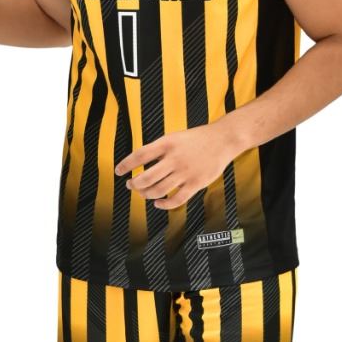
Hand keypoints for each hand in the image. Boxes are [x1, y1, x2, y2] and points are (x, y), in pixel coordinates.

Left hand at [115, 120, 239, 209]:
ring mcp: (185, 172)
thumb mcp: (174, 137)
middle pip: (146, 177)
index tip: (118, 171)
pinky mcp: (196, 184)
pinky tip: (157, 203)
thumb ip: (158, 150)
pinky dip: (163, 204)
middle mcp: (174, 158)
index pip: (139, 155)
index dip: (126, 164)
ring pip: (158, 190)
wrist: (223, 140)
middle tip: (130, 185)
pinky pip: (176, 200)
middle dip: (134, 184)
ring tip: (143, 193)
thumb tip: (138, 163)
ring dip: (146, 194)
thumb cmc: (196, 139)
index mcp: (167, 144)